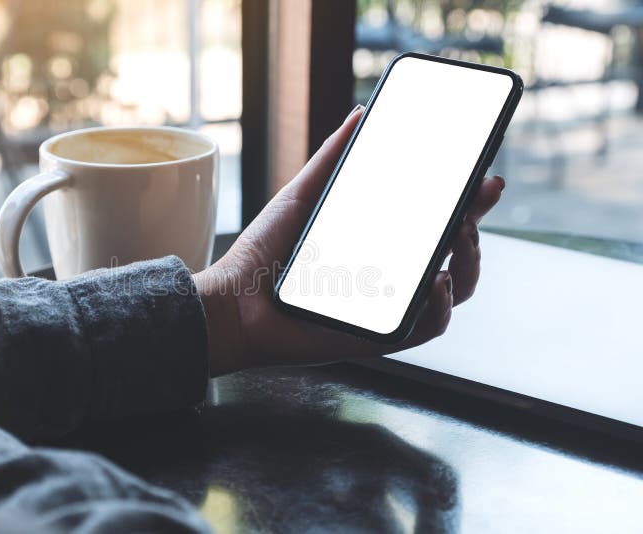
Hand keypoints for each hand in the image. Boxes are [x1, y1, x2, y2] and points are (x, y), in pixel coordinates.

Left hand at [195, 105, 504, 375]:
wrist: (233, 300)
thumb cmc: (265, 253)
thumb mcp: (303, 196)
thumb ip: (332, 157)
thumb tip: (360, 114)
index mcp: (381, 243)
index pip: (437, 222)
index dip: (469, 201)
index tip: (485, 176)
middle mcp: (392, 274)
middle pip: (456, 254)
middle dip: (477, 223)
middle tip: (480, 195)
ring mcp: (389, 305)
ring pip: (454, 290)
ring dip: (469, 260)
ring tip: (461, 233)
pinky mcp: (378, 336)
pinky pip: (425, 327)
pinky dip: (439, 306)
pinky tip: (435, 280)